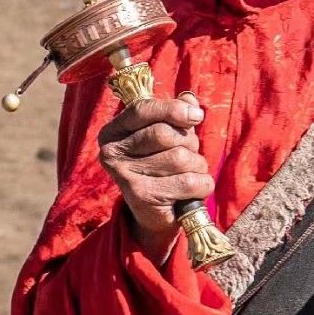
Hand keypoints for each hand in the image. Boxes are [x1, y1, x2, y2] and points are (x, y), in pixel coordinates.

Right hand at [96, 93, 213, 262]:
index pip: (143, 109)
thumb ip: (175, 115)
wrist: (154, 215)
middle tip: (188, 157)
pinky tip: (191, 193)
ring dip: (197, 167)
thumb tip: (189, 99)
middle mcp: (111, 152)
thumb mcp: (167, 137)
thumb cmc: (162, 169)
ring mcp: (124, 174)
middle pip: (165, 134)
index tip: (196, 115)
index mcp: (113, 131)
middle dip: (189, 144)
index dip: (173, 109)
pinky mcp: (141, 196)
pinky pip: (189, 182)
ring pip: (181, 158)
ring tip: (188, 175)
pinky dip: (202, 186)